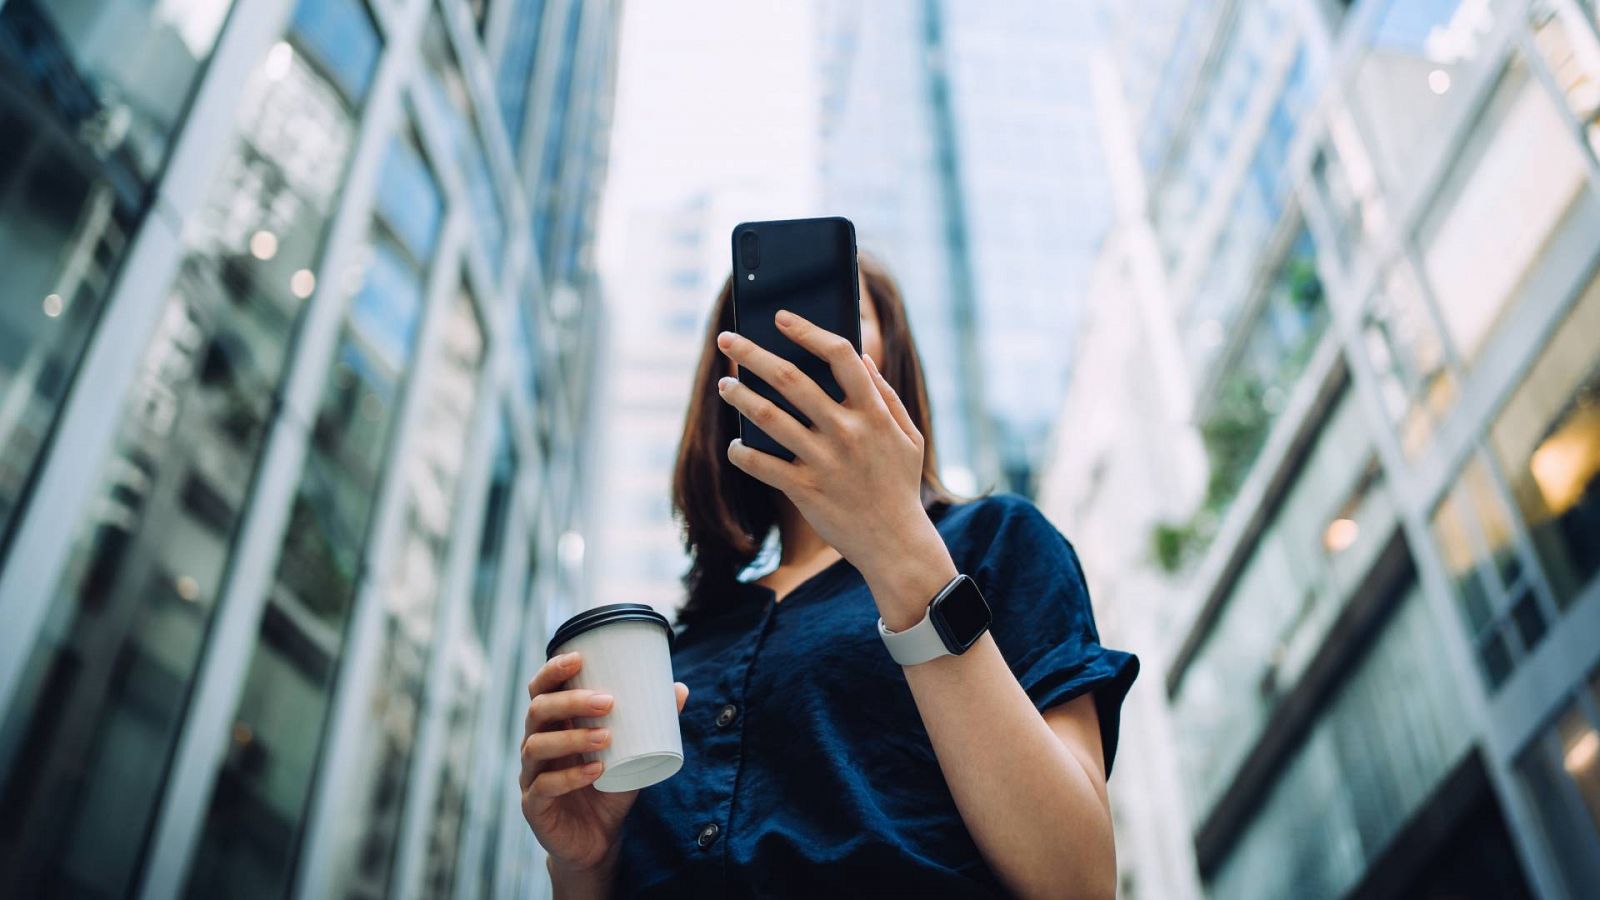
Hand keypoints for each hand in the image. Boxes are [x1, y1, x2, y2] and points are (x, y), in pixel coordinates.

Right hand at [520, 652, 689, 873]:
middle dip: (571, 701)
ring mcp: (530, 776)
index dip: (553, 670)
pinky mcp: (533, 806)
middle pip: (537, 711)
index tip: (579, 658)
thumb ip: (652, 724)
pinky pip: (543, 787)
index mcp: (554, 725)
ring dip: (572, 737)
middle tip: (608, 701)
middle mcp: (535, 745)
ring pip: (536, 746)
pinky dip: (569, 776)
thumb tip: (679, 689)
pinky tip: (595, 771)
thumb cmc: (610, 788)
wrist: (598, 841)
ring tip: (606, 737)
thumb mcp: (633, 753)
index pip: (541, 689)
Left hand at [715, 311, 956, 625]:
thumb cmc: (899, 485)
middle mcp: (846, 431)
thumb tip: (862, 357)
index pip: (840, 354)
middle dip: (752, 354)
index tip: (781, 317)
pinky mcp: (805, 490)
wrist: (896, 544)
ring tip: (725, 384)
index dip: (808, 331)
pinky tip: (736, 445)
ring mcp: (824, 461)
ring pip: (768, 417)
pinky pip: (761, 464)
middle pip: (790, 379)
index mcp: (873, 412)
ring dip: (739, 395)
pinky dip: (742, 453)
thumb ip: (886, 396)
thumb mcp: (908, 437)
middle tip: (727, 339)